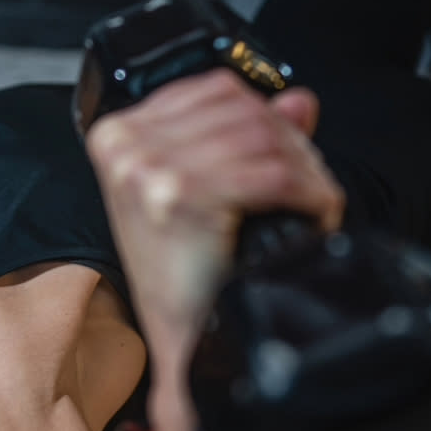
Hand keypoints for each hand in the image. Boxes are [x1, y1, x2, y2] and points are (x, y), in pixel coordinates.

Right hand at [86, 69, 344, 430]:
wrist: (188, 342)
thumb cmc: (187, 277)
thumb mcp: (204, 191)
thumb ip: (249, 135)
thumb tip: (298, 101)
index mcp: (117, 136)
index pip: (215, 88)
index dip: (268, 114)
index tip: (289, 149)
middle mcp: (126, 148)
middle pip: (243, 110)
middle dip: (293, 145)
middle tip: (311, 184)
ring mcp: (148, 170)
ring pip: (264, 139)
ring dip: (307, 171)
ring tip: (313, 202)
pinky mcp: (180, 197)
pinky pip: (272, 174)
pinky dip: (309, 193)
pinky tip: (313, 214)